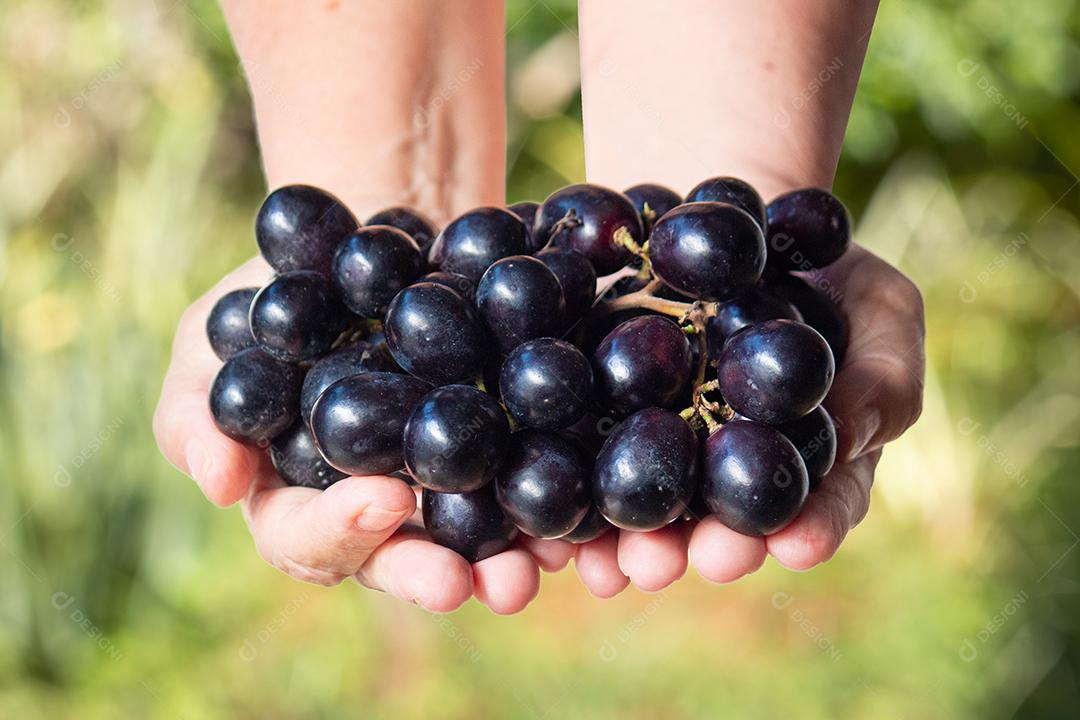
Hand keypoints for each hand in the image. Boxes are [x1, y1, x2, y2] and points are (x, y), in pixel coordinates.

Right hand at [153, 258, 545, 613]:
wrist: (375, 242)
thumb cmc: (277, 297)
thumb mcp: (214, 342)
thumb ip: (198, 410)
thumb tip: (217, 481)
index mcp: (298, 497)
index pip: (306, 537)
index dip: (340, 530)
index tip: (383, 498)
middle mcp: (375, 509)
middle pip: (395, 561)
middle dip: (426, 575)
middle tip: (460, 582)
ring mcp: (442, 488)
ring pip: (470, 544)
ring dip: (500, 565)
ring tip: (531, 567)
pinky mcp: (502, 454)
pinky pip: (528, 490)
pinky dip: (552, 509)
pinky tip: (577, 516)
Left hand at [562, 245, 925, 595]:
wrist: (724, 208)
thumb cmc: (822, 262)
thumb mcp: (879, 305)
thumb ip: (883, 375)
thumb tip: (853, 437)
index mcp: (807, 454)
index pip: (821, 503)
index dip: (813, 528)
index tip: (798, 545)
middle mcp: (729, 465)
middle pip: (726, 522)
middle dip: (715, 547)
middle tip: (708, 559)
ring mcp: (659, 441)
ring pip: (650, 506)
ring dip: (640, 542)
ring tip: (631, 565)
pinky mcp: (596, 412)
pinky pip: (582, 459)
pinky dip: (572, 498)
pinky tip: (560, 531)